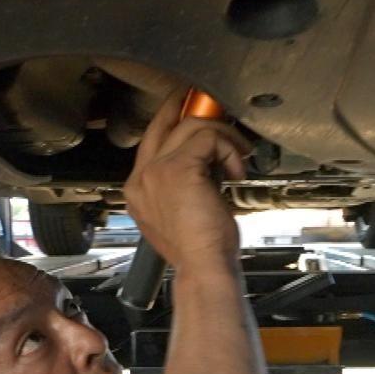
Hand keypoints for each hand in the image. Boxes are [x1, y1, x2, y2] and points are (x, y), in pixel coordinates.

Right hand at [122, 87, 251, 270]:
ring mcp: (157, 170)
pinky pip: (209, 138)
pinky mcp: (180, 168)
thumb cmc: (197, 249)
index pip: (151, 139)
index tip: (192, 112)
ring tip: (237, 157)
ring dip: (223, 136)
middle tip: (213, 106)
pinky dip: (229, 150)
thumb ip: (179, 184)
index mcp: (137, 189)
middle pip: (166, 124)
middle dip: (192, 110)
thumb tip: (204, 161)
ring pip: (192, 126)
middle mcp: (141, 176)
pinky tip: (236, 172)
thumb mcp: (178, 212)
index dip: (172, 120)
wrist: (202, 267)